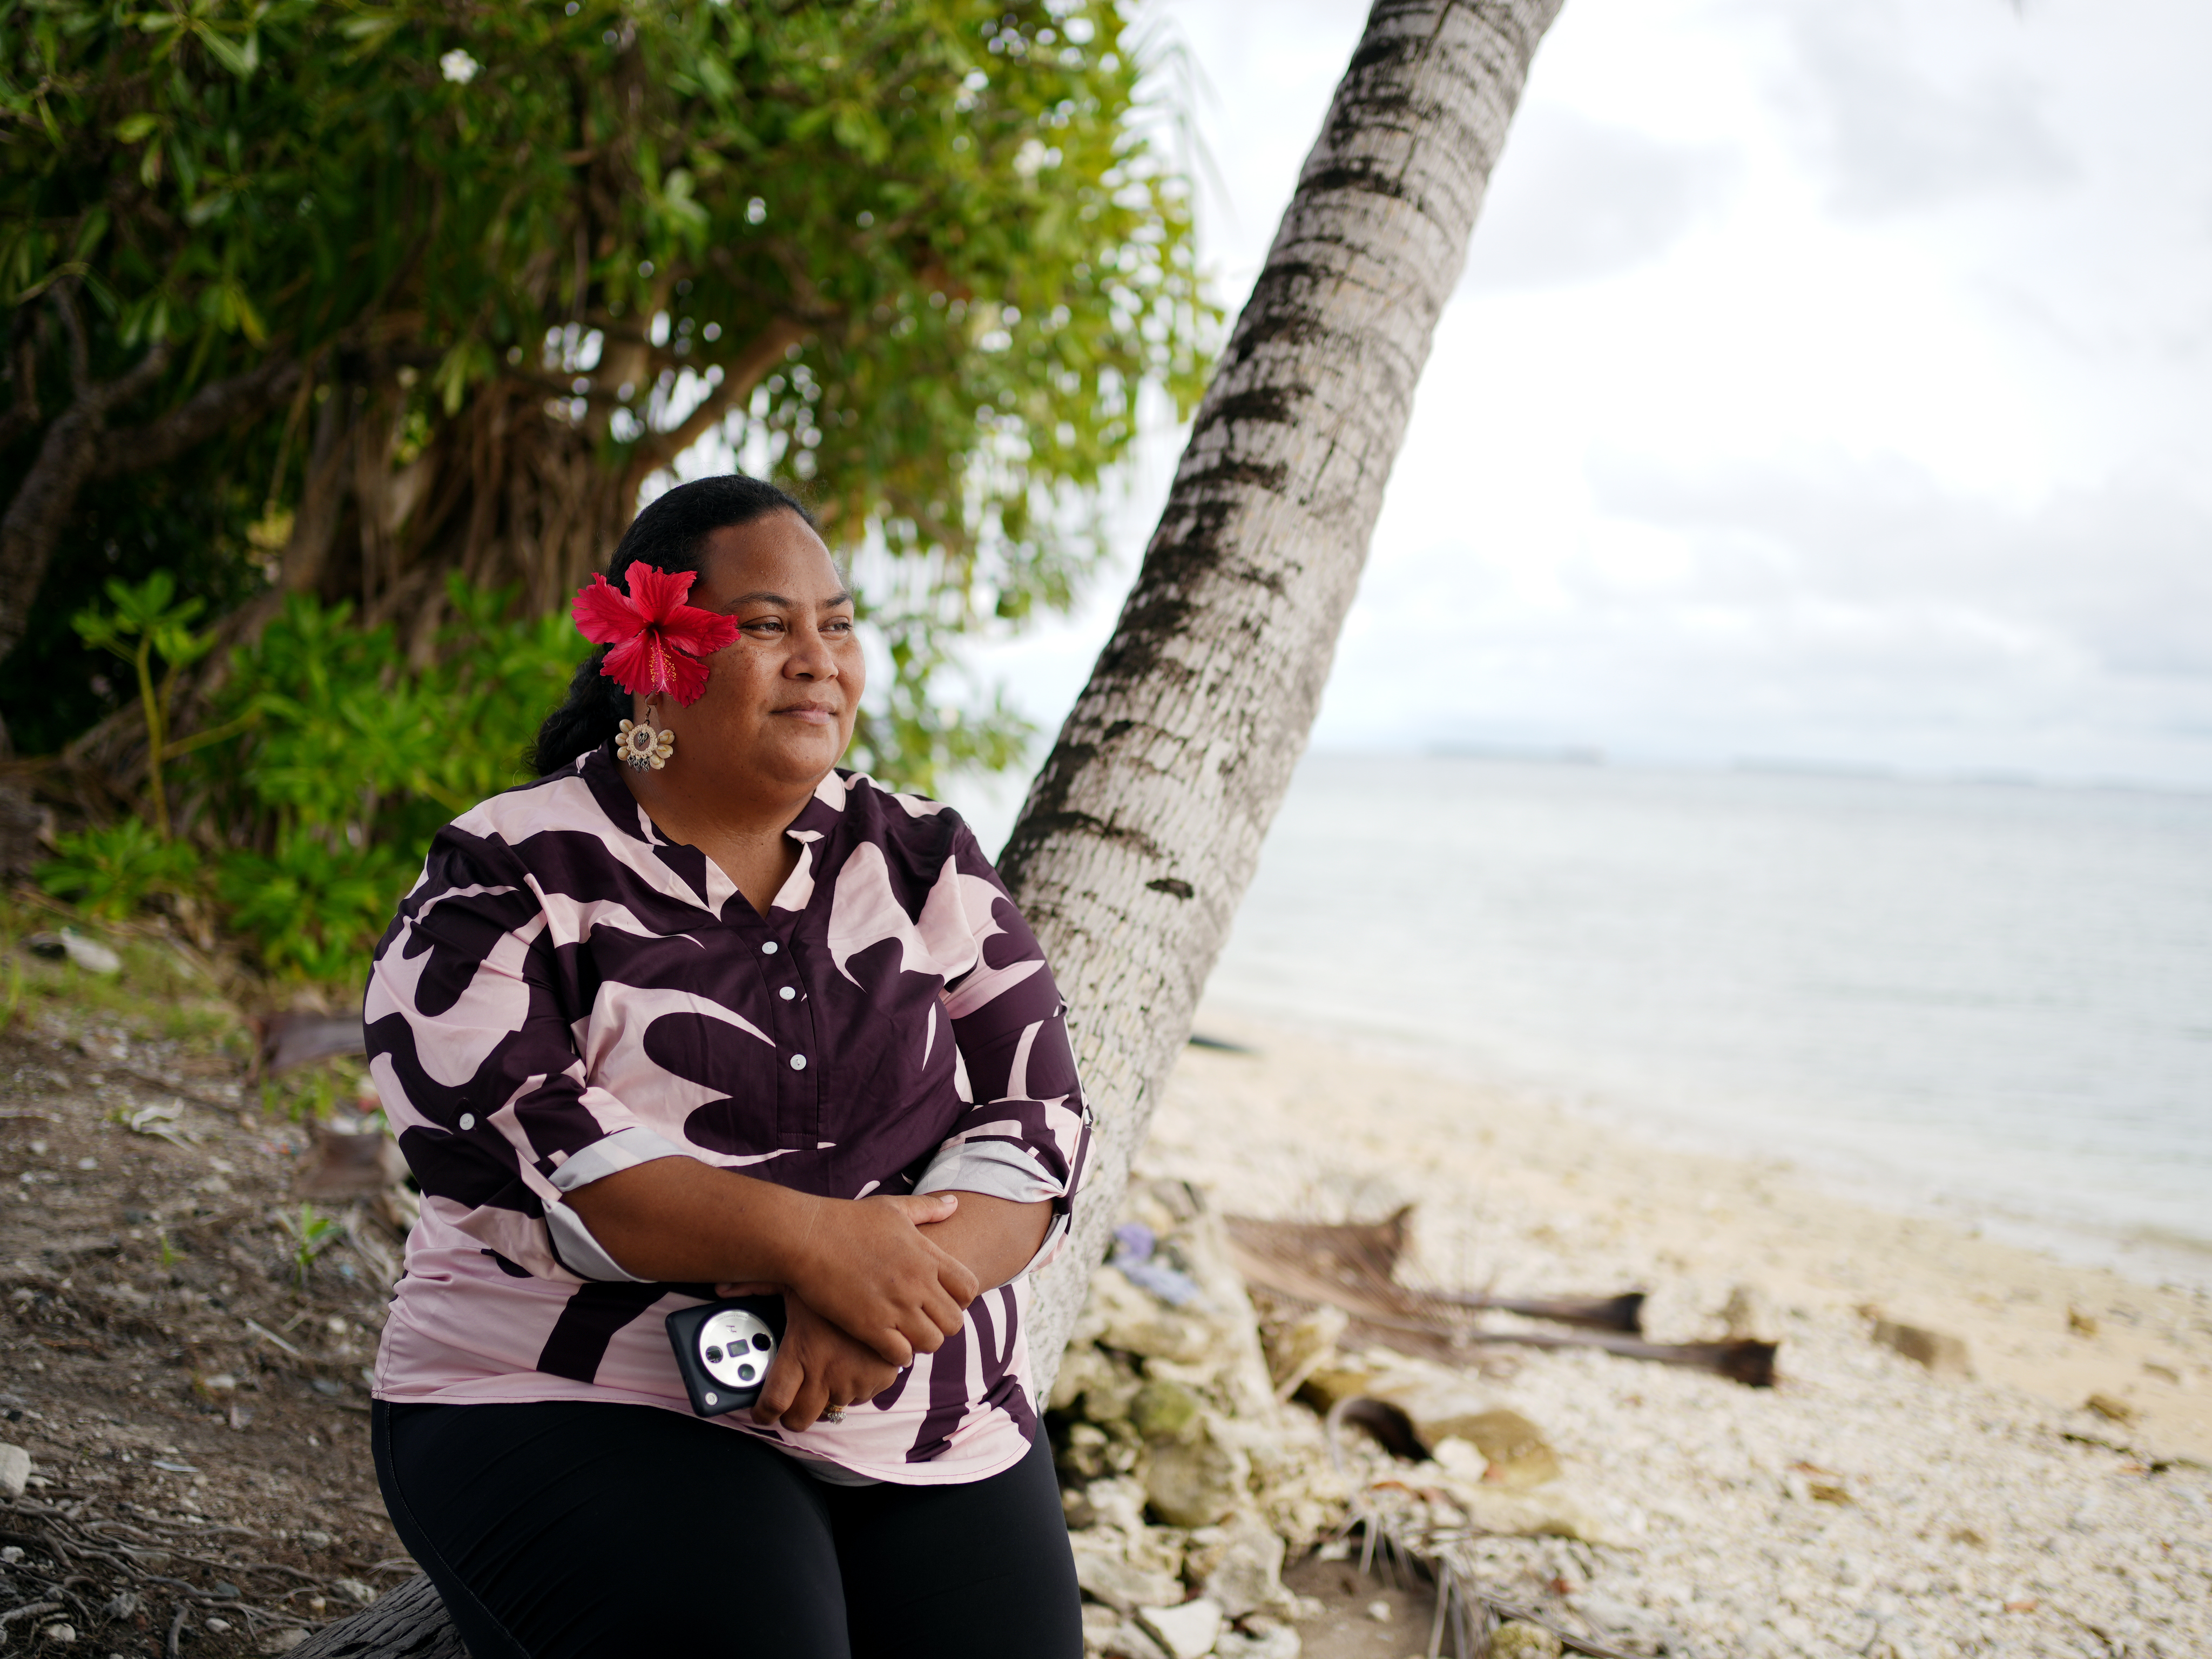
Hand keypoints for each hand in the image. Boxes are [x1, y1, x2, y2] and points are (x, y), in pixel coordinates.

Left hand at [753, 1295, 902, 1432]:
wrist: (889, 1282)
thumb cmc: (837, 1280)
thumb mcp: (793, 1281)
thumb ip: (756, 1287)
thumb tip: (721, 1288)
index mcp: (802, 1351)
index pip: (775, 1402)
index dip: (763, 1413)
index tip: (761, 1413)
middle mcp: (826, 1372)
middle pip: (799, 1419)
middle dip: (791, 1415)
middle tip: (791, 1401)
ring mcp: (854, 1379)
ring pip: (832, 1407)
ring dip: (828, 1394)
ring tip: (830, 1363)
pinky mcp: (879, 1380)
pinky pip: (861, 1396)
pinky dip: (855, 1385)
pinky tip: (854, 1360)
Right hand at [782, 1192, 978, 1367]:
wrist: (806, 1237)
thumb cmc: (847, 1219)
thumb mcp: (892, 1207)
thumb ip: (927, 1208)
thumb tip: (955, 1203)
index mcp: (926, 1256)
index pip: (969, 1288)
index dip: (962, 1299)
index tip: (944, 1299)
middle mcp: (917, 1283)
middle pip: (955, 1322)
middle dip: (943, 1325)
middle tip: (924, 1321)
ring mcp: (895, 1306)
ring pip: (932, 1342)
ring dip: (922, 1342)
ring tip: (906, 1334)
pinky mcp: (870, 1326)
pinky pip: (901, 1355)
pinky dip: (898, 1355)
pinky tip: (886, 1345)